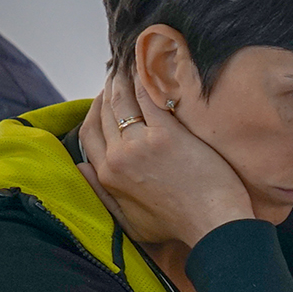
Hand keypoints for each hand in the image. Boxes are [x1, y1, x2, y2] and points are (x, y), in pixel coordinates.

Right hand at [78, 68, 253, 249]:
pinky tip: (151, 65)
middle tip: (118, 72)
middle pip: (105, 111)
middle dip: (109, 87)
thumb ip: (101, 194)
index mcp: (106, 174)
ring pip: (123, 99)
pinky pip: (149, 97)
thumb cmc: (177, 226)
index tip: (104, 97)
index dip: (95, 109)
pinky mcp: (167, 135)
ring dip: (124, 77)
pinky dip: (147, 78)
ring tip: (131, 64)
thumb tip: (79, 168)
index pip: (88, 132)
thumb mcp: (127, 220)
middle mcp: (117, 157)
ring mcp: (141, 144)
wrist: (213, 226)